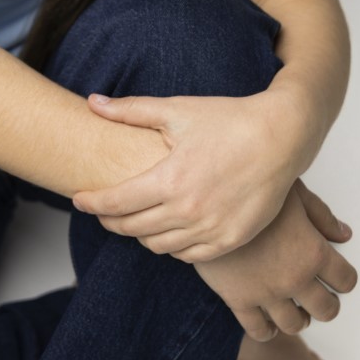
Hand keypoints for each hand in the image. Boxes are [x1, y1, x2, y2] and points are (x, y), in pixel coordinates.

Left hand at [72, 91, 303, 260]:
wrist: (281, 136)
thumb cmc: (229, 119)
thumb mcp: (176, 110)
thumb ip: (130, 110)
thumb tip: (93, 102)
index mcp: (170, 180)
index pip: (116, 203)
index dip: (91, 203)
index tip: (78, 199)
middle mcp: (188, 211)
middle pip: (132, 229)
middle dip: (110, 221)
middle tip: (102, 210)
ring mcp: (211, 230)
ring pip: (159, 247)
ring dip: (140, 235)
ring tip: (135, 218)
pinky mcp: (231, 240)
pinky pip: (190, 257)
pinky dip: (173, 246)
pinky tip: (168, 230)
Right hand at [195, 180, 356, 340]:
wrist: (207, 196)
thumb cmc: (251, 186)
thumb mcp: (294, 192)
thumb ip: (321, 215)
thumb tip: (343, 234)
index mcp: (313, 251)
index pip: (346, 280)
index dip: (344, 278)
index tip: (337, 275)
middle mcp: (294, 277)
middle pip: (326, 309)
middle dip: (326, 303)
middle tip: (319, 294)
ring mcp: (266, 292)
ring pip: (295, 324)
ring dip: (300, 318)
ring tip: (295, 307)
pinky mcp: (238, 299)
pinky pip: (259, 330)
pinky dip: (268, 329)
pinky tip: (267, 318)